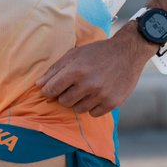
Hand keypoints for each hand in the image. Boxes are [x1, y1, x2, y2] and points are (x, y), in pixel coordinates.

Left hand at [35, 25, 153, 117]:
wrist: (127, 52)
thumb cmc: (97, 52)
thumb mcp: (74, 54)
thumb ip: (55, 70)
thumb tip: (38, 85)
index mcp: (75, 70)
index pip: (51, 90)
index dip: (49, 91)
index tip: (53, 89)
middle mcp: (87, 84)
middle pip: (63, 102)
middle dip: (65, 95)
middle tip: (74, 86)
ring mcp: (100, 95)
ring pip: (78, 109)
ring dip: (79, 101)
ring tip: (87, 89)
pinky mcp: (112, 103)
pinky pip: (93, 114)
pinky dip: (93, 106)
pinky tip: (98, 94)